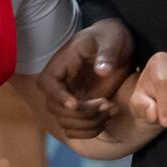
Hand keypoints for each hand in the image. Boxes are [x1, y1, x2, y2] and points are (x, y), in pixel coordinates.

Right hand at [38, 19, 132, 138]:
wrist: (119, 46)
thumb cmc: (111, 37)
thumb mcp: (111, 39)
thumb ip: (107, 54)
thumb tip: (101, 70)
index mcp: (62, 64)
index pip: (47, 84)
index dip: (58, 97)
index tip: (76, 104)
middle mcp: (62, 84)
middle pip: (55, 109)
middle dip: (81, 113)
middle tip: (105, 103)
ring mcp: (71, 98)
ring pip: (66, 123)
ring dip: (89, 123)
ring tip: (110, 108)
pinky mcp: (83, 109)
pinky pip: (77, 129)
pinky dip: (93, 129)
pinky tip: (110, 114)